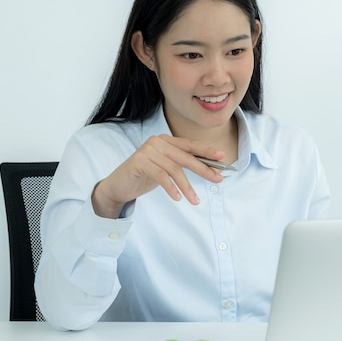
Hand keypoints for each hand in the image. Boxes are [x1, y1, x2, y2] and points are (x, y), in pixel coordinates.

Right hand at [91, 134, 224, 217]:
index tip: (223, 158)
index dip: (207, 151)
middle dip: (204, 169)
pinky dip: (171, 188)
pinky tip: (178, 198)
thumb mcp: (168, 169)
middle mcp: (158, 141)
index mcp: (166, 140)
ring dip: (187, 186)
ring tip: (194, 200)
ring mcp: (148, 150)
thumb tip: (211, 169)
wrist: (119, 186)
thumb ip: (183, 165)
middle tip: (218, 180)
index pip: (190, 145)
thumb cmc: (145, 177)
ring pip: (175, 169)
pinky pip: (161, 176)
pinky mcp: (139, 161)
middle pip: (186, 157)